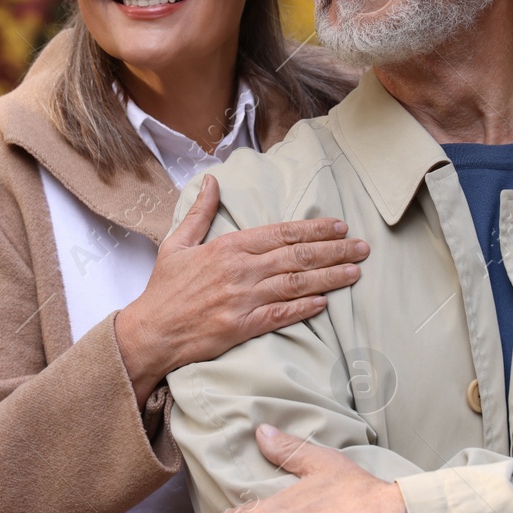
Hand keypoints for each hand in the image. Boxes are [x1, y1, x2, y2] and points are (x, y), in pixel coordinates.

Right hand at [115, 175, 368, 405]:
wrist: (150, 332)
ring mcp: (242, 300)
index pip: (280, 233)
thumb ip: (200, 212)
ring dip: (329, 277)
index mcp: (227, 247)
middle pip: (296, 256)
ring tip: (355, 272)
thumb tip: (211, 180)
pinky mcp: (242, 327)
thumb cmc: (164, 289)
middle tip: (361, 247)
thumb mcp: (177, 243)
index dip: (313, 229)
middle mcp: (240, 271)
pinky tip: (326, 302)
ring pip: (296, 284)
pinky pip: (281, 315)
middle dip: (334, 250)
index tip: (339, 226)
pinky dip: (305, 308)